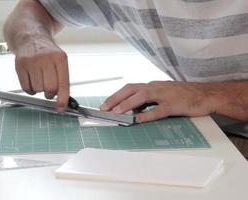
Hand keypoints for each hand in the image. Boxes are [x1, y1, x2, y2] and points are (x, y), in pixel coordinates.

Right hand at [14, 37, 69, 111]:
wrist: (30, 37)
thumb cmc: (47, 53)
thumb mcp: (60, 61)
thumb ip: (62, 79)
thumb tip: (62, 101)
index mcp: (60, 58)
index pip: (63, 83)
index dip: (62, 98)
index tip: (61, 108)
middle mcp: (46, 58)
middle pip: (49, 88)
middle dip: (50, 93)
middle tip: (49, 88)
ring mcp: (32, 61)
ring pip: (38, 89)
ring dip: (39, 89)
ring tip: (39, 79)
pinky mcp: (20, 65)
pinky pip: (26, 88)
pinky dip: (30, 89)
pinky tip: (31, 80)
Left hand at [100, 81, 214, 122]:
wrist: (207, 95)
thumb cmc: (184, 95)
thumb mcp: (163, 95)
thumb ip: (148, 101)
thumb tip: (133, 110)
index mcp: (152, 86)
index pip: (130, 88)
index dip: (116, 95)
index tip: (106, 104)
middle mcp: (156, 87)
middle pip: (131, 89)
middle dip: (116, 98)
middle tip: (105, 108)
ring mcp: (165, 95)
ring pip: (142, 97)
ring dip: (127, 104)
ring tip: (116, 112)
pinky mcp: (174, 104)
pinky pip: (158, 110)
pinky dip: (147, 115)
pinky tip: (138, 120)